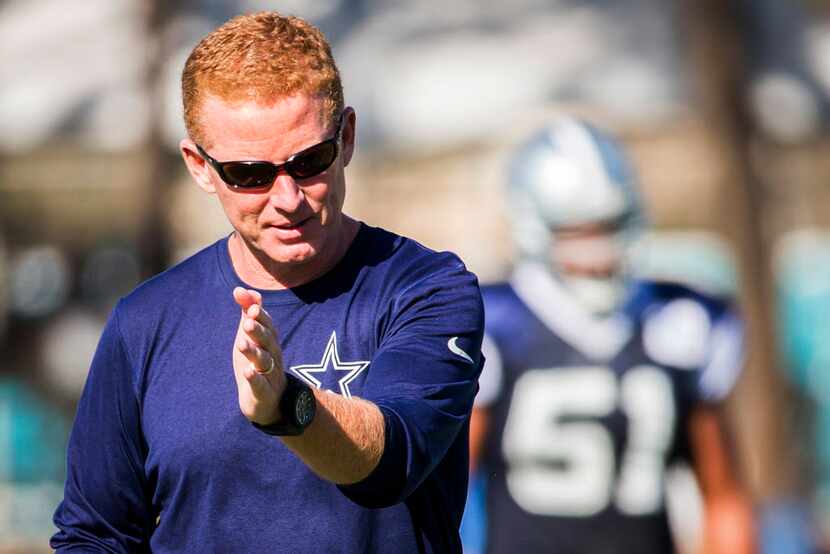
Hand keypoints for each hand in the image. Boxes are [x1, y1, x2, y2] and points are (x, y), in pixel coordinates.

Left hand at [232, 287, 286, 424]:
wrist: (270, 401)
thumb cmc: (258, 363)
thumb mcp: (251, 337)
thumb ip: (248, 313)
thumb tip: (240, 289)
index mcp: (269, 341)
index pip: (267, 325)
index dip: (260, 315)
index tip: (250, 306)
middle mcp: (272, 355)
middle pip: (267, 340)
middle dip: (258, 331)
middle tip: (247, 322)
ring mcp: (269, 374)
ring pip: (263, 361)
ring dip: (253, 352)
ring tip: (241, 343)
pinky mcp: (263, 392)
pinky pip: (260, 384)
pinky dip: (255, 378)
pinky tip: (248, 372)